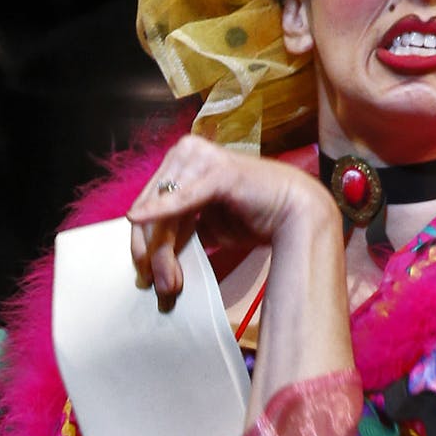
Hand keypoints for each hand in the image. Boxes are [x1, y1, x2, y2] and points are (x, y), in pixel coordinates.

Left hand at [125, 136, 336, 304]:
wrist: (297, 215)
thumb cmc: (253, 216)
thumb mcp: (206, 225)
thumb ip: (178, 231)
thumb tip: (149, 257)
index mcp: (181, 161)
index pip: (150, 202)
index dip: (142, 239)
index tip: (141, 272)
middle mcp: (186, 152)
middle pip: (153, 206)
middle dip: (151, 249)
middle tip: (149, 283)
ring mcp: (201, 157)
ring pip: (167, 210)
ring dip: (163, 250)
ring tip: (165, 283)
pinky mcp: (217, 171)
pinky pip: (184, 198)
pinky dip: (160, 211)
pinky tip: (138, 220)